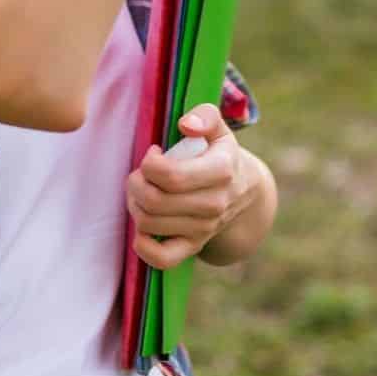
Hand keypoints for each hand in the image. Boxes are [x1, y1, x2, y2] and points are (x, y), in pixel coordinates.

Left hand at [126, 103, 254, 270]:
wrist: (241, 191)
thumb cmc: (219, 153)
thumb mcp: (218, 128)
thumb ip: (205, 116)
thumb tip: (187, 125)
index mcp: (221, 171)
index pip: (171, 176)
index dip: (150, 163)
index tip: (154, 153)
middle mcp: (214, 204)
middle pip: (154, 200)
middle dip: (136, 183)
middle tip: (141, 173)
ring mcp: (203, 229)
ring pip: (150, 224)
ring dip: (135, 204)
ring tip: (143, 190)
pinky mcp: (193, 246)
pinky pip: (162, 259)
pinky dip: (143, 245)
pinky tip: (142, 226)